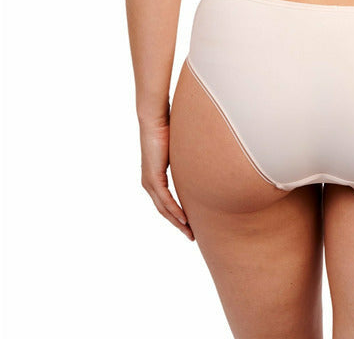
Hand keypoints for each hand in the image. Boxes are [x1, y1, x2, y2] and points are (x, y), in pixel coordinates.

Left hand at [139, 118, 193, 240]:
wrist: (155, 118)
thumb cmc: (168, 128)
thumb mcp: (180, 149)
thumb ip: (187, 158)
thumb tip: (203, 156)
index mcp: (154, 177)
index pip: (166, 202)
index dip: (177, 215)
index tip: (190, 224)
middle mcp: (149, 182)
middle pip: (164, 210)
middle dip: (179, 224)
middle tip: (191, 235)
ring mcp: (149, 181)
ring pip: (164, 209)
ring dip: (178, 222)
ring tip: (190, 232)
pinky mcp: (152, 178)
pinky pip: (165, 200)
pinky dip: (175, 211)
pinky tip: (184, 219)